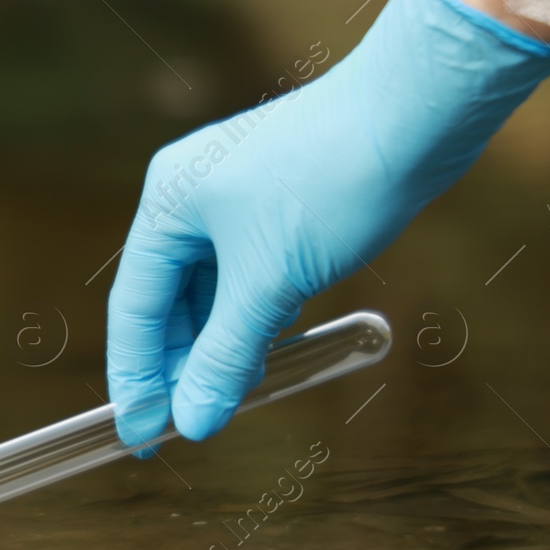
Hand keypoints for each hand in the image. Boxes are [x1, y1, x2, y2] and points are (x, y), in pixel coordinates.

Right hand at [106, 0, 549, 442]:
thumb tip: (193, 422)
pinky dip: (250, 316)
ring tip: (227, 399)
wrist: (414, 111)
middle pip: (168, 300)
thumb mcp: (271, 282)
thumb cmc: (332, 182)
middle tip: (185, 427)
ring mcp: (235, 195)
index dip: (134, 378)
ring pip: (210, 290)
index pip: (135, 308)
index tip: (136, 437)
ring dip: (217, 345)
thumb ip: (226, 355)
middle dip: (177, 365)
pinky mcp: (279, 201)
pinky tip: (265, 351)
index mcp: (168, 202)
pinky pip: (247, 274)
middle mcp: (190, 194)